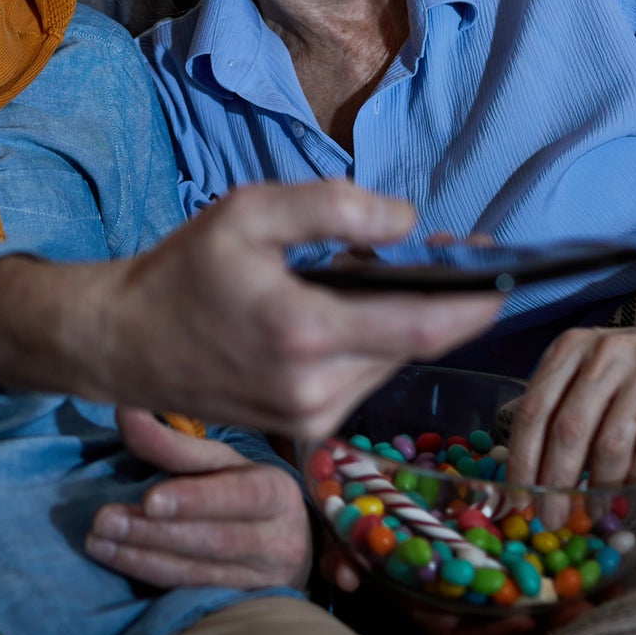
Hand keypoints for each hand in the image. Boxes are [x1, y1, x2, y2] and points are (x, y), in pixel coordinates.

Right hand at [0, 181, 501, 437]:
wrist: (127, 343)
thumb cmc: (184, 271)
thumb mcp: (249, 212)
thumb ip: (332, 207)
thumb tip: (406, 221)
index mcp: (304, 334)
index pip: (421, 327)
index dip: (475, 302)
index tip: (509, 272)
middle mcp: (316, 390)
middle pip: (412, 343)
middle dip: (438, 299)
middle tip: (446, 249)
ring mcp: (312, 417)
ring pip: (390, 361)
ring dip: (401, 319)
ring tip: (383, 272)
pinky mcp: (306, 428)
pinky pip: (363, 378)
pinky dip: (372, 342)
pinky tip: (354, 308)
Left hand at [85, 407, 310, 589]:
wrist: (289, 543)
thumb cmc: (244, 489)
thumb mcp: (220, 462)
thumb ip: (174, 444)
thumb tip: (126, 409)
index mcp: (276, 492)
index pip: (239, 497)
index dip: (195, 500)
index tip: (150, 500)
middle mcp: (277, 539)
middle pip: (213, 540)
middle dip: (154, 532)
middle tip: (104, 520)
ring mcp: (262, 578)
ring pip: (197, 571)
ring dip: (141, 557)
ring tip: (98, 541)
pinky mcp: (240, 601)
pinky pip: (189, 590)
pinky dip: (149, 575)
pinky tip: (117, 559)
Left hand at [507, 311, 635, 494]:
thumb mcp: (590, 365)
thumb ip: (561, 402)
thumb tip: (531, 468)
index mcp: (570, 349)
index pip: (534, 409)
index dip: (522, 459)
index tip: (518, 496)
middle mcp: (603, 355)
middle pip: (569, 428)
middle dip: (557, 481)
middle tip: (553, 517)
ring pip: (612, 442)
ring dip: (600, 487)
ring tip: (593, 512)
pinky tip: (631, 497)